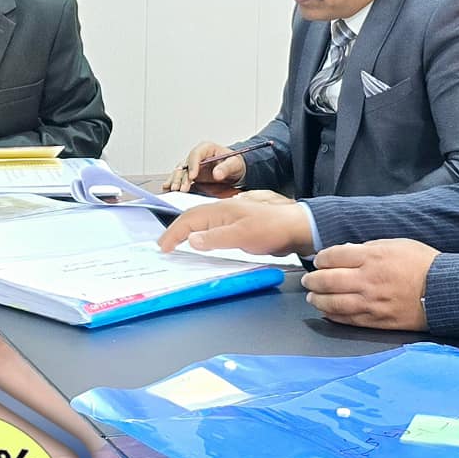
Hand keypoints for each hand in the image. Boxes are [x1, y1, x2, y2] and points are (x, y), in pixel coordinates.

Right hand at [155, 197, 307, 255]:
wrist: (296, 228)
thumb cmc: (272, 229)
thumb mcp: (242, 236)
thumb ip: (215, 238)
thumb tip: (191, 239)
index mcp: (220, 210)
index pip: (188, 220)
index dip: (173, 233)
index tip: (162, 247)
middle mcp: (222, 212)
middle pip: (191, 218)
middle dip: (174, 231)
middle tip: (163, 246)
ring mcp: (230, 218)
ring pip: (200, 223)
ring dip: (185, 232)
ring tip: (176, 243)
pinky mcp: (237, 226)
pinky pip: (211, 229)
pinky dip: (199, 235)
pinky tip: (201, 242)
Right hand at [168, 140, 244, 191]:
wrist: (235, 170)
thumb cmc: (235, 163)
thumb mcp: (234, 164)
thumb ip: (226, 168)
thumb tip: (217, 174)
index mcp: (206, 148)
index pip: (195, 154)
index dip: (192, 165)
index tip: (193, 177)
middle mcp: (197, 156)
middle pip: (185, 164)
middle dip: (182, 177)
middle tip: (181, 188)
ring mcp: (192, 165)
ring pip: (180, 171)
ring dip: (176, 180)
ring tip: (174, 189)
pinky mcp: (191, 175)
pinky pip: (180, 178)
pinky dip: (174, 182)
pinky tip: (167, 188)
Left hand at [300, 238, 437, 329]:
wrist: (445, 291)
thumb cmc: (423, 264)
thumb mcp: (396, 244)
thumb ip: (368, 247)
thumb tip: (346, 252)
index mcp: (372, 257)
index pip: (334, 256)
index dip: (321, 259)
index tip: (318, 260)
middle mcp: (368, 280)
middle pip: (327, 280)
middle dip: (313, 280)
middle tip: (308, 281)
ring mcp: (371, 302)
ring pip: (333, 302)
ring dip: (317, 300)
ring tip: (312, 297)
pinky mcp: (377, 320)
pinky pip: (347, 319)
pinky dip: (333, 315)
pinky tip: (326, 311)